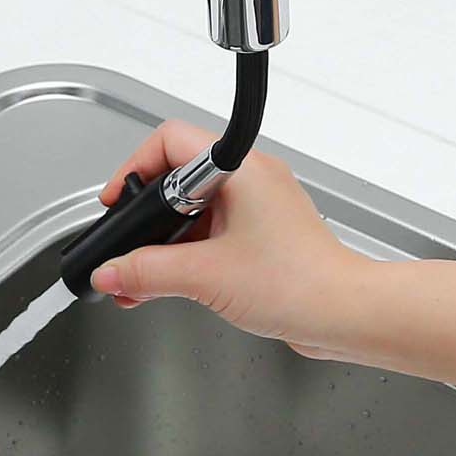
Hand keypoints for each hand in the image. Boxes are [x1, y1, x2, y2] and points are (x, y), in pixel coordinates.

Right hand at [91, 121, 371, 355]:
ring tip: (140, 276)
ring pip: (192, 211)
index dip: (135, 166)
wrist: (345, 314)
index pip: (170, 140)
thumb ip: (147, 272)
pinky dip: (184, 255)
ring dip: (162, 243)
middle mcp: (252, 180)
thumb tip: (110, 271)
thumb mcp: (205, 276)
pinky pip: (211, 234)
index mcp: (241, 169)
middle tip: (128, 241)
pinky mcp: (261, 237)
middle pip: (177, 178)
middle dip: (145, 215)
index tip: (117, 201)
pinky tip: (163, 285)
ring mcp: (258, 208)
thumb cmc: (300, 283)